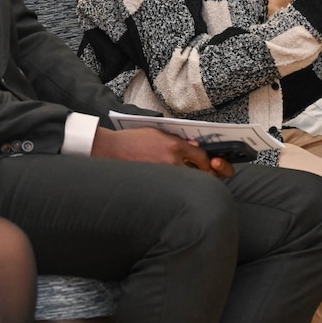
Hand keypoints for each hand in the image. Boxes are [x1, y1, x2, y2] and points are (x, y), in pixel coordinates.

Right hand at [92, 127, 231, 178]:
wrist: (110, 151)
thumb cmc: (131, 141)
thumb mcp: (157, 133)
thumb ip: (178, 140)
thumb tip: (195, 147)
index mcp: (174, 146)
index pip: (203, 157)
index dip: (210, 163)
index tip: (211, 164)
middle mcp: (172, 161)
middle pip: (202, 174)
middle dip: (209, 176)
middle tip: (210, 176)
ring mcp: (165, 174)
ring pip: (190, 183)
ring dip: (196, 183)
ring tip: (197, 184)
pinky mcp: (157, 184)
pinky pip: (175, 188)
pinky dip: (180, 189)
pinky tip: (180, 189)